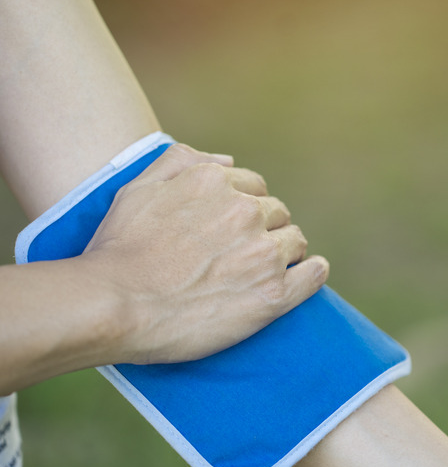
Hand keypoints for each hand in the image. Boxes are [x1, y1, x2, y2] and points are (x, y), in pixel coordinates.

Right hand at [81, 144, 328, 364]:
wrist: (115, 306)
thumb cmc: (120, 250)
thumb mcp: (138, 187)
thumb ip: (182, 160)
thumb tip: (229, 160)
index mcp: (217, 183)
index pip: (255, 187)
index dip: (247, 207)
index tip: (236, 227)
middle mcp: (246, 212)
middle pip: (277, 214)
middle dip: (266, 228)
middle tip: (246, 252)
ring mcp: (263, 254)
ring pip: (295, 241)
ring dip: (285, 251)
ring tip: (265, 269)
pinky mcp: (274, 294)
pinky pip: (314, 275)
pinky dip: (313, 272)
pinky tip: (308, 273)